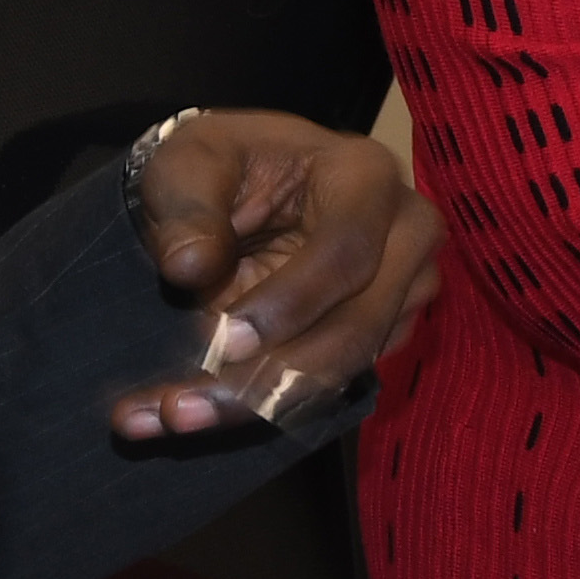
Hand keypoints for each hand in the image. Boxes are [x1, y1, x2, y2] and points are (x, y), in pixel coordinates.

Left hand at [109, 110, 441, 439]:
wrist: (240, 187)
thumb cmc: (221, 165)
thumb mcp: (187, 163)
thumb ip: (187, 208)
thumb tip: (191, 266)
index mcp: (365, 175)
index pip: (345, 253)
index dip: (288, 303)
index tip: (223, 340)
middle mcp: (405, 236)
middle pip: (355, 328)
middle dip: (269, 379)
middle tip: (183, 408)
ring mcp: (404, 290)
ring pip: (344, 370)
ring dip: (256, 405)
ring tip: (174, 415)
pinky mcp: (384, 334)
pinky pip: (331, 385)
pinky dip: (260, 407)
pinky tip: (195, 413)